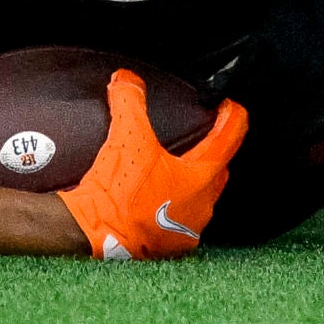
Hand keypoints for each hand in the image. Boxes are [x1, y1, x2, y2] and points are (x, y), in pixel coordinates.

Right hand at [57, 71, 247, 260]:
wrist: (91, 235)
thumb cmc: (116, 191)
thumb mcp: (125, 138)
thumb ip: (130, 102)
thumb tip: (127, 78)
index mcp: (201, 178)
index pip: (231, 139)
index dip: (233, 117)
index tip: (229, 106)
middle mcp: (203, 206)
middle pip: (219, 169)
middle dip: (216, 149)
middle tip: (205, 132)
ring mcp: (188, 229)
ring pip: (203, 196)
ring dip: (196, 179)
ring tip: (181, 164)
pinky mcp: (171, 246)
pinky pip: (184, 218)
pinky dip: (178, 203)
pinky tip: (162, 196)